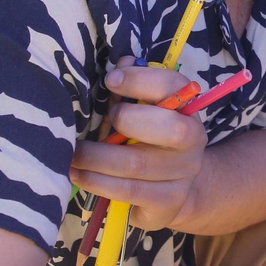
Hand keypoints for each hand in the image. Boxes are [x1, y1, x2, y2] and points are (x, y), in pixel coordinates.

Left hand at [70, 57, 206, 230]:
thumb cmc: (146, 141)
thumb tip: (120, 63)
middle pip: (171, 130)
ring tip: (71, 155)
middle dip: (126, 122)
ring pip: (139, 164)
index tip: (110, 79)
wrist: (172, 190)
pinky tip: (80, 175)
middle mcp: (194, 140)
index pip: (173, 87)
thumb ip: (130, 91)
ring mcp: (185, 174)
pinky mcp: (169, 202)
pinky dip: (99, 183)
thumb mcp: (141, 113)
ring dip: (97, 158)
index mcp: (186, 109)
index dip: (141, 80)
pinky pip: (130, 192)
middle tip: (100, 123)